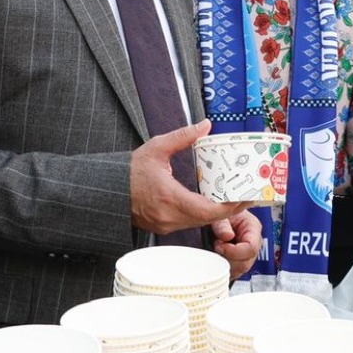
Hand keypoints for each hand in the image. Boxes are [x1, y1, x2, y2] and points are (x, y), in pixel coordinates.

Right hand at [131, 122, 252, 235]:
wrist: (108, 190)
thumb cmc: (129, 171)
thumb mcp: (157, 148)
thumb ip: (183, 136)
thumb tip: (205, 125)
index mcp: (169, 198)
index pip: (207, 210)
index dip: (229, 207)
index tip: (244, 198)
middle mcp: (168, 217)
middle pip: (207, 219)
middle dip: (228, 209)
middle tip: (245, 196)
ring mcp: (165, 225)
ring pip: (199, 222)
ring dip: (215, 212)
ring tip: (232, 198)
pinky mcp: (162, 227)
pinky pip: (188, 223)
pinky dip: (201, 214)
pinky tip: (210, 202)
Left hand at [211, 209, 262, 280]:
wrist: (218, 212)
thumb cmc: (222, 212)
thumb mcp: (219, 215)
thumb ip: (222, 225)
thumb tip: (227, 236)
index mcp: (253, 228)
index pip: (251, 248)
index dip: (234, 251)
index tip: (220, 246)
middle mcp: (253, 242)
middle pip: (246, 262)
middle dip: (229, 259)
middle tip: (216, 248)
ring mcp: (247, 253)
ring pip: (240, 269)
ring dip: (226, 264)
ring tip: (216, 251)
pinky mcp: (240, 260)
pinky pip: (235, 271)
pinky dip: (225, 268)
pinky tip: (218, 258)